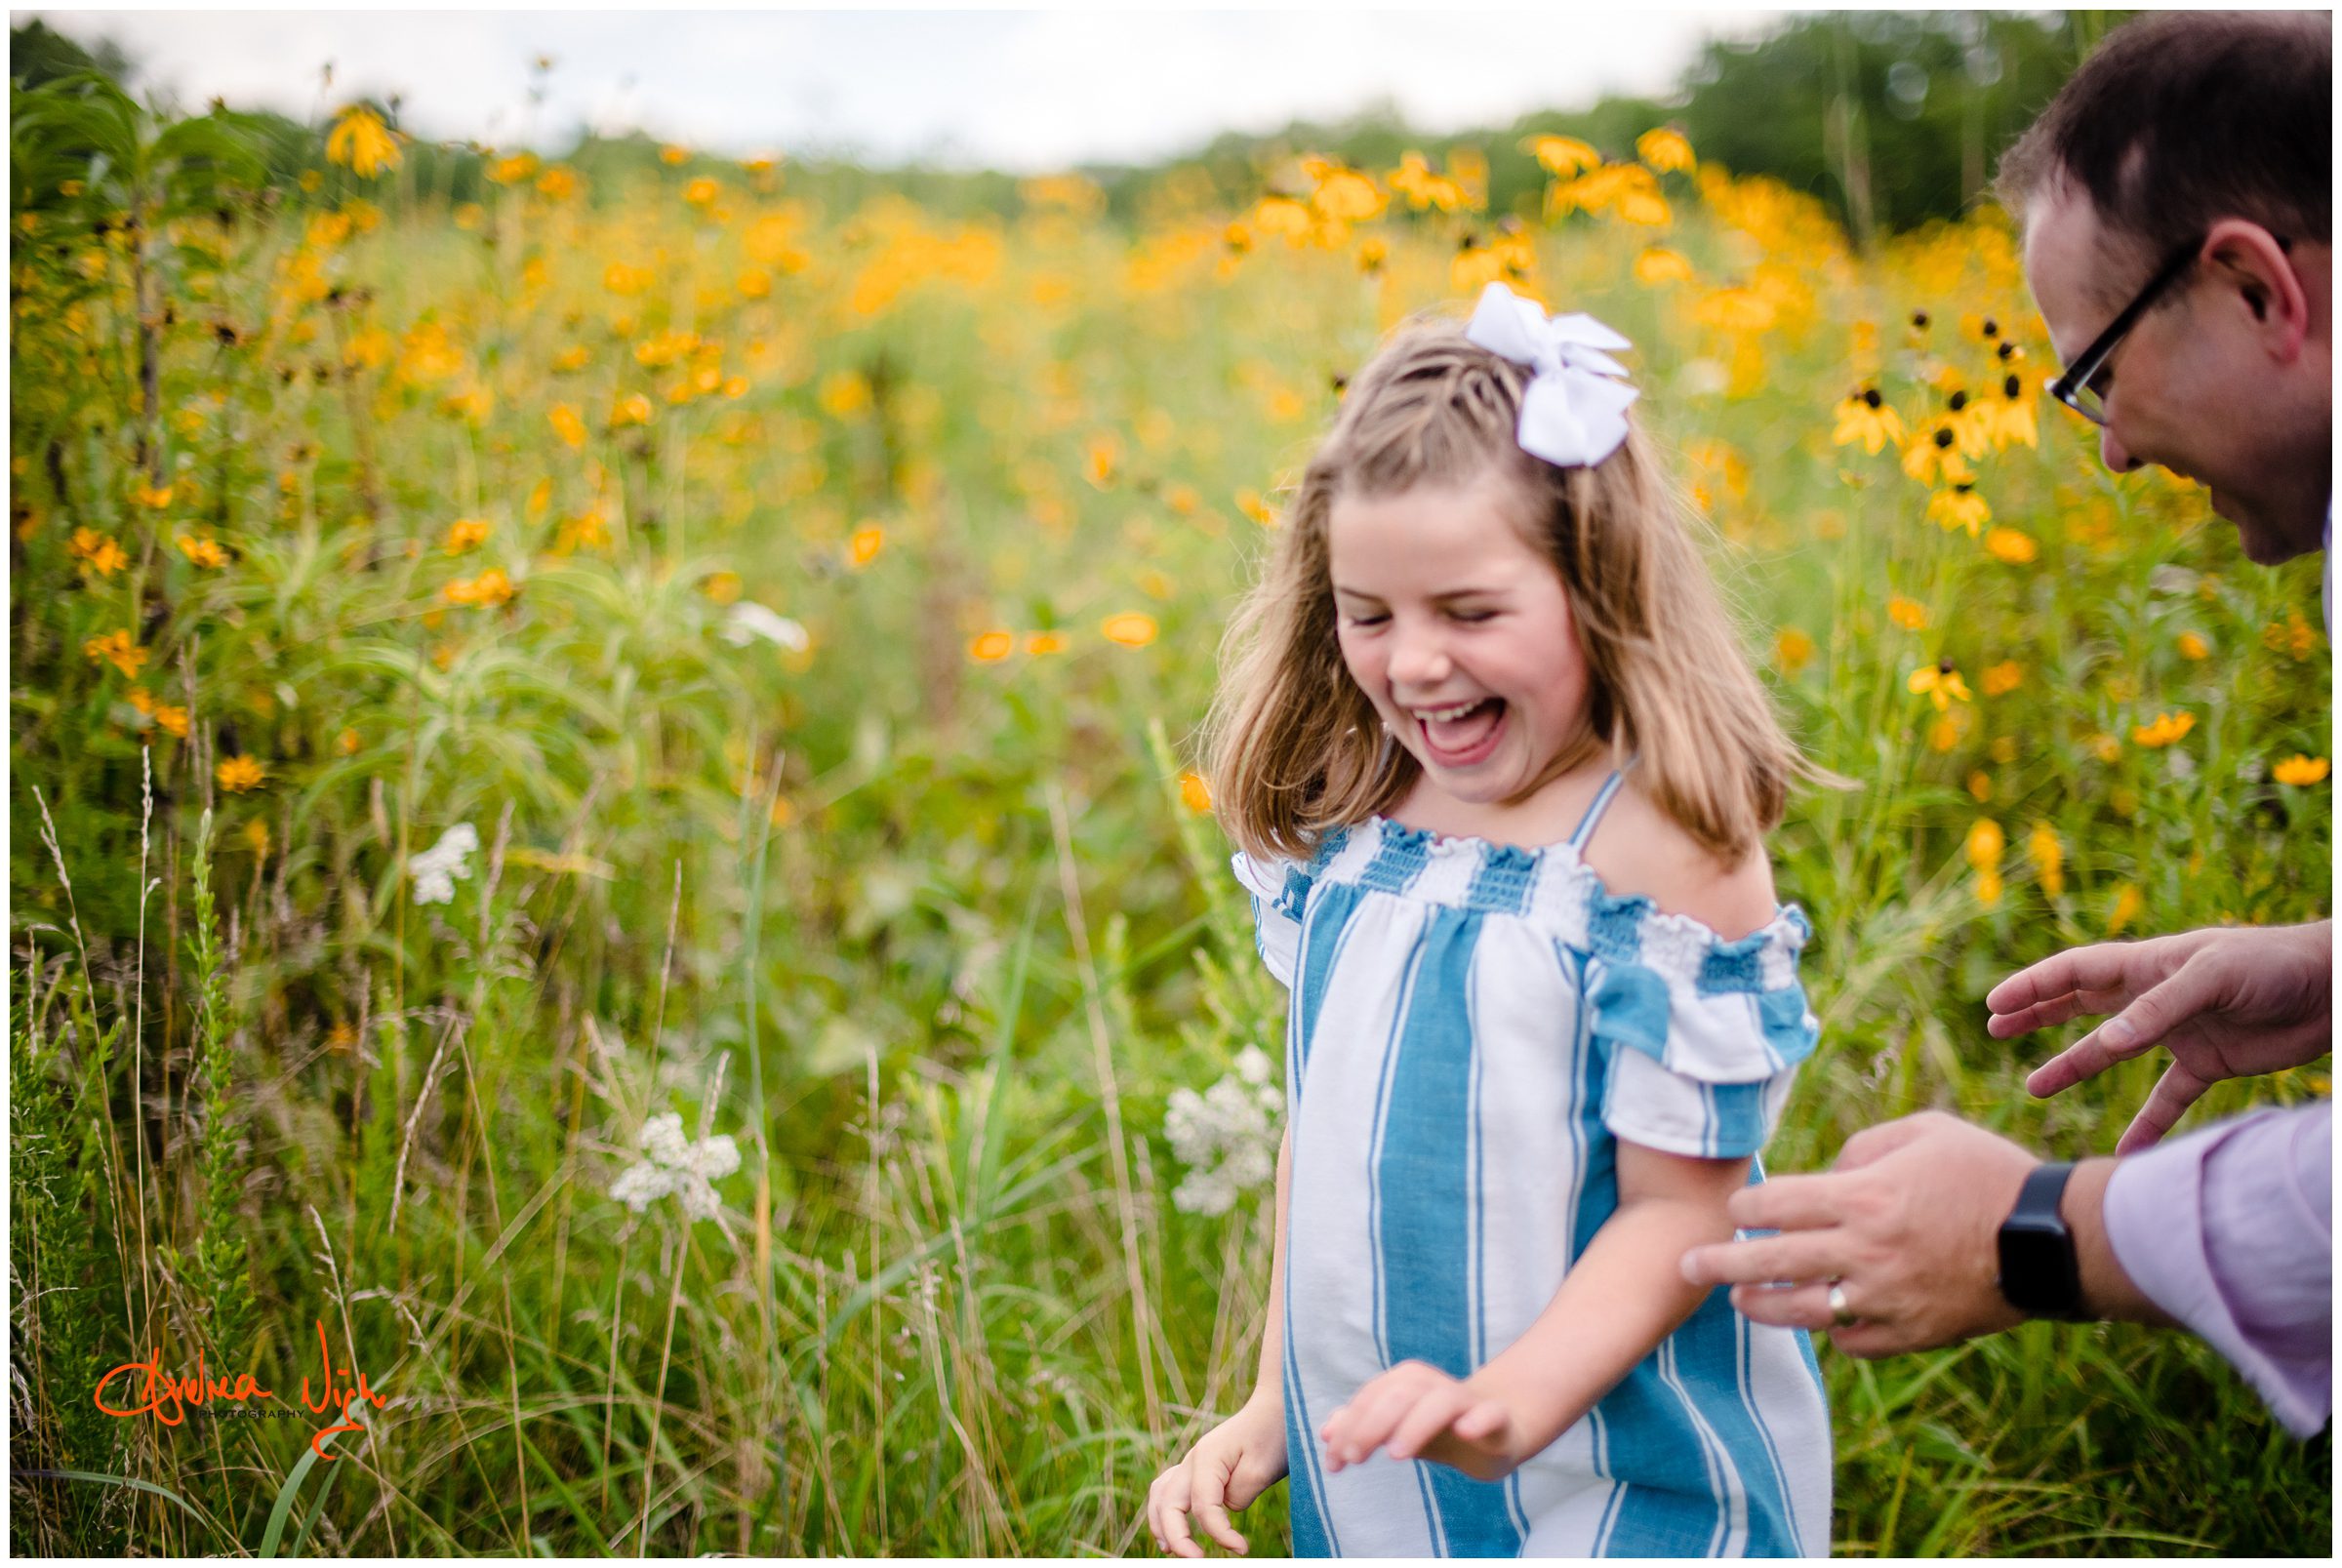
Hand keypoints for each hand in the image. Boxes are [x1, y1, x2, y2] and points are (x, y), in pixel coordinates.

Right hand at [1145, 1395, 1286, 1557]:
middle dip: (1178, 1537)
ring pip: (1160, 1496)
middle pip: (1168, 1503)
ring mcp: (1192, 1462)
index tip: (1242, 1549)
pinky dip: (1164, 1511)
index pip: (1202, 1505)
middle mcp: (1193, 1459)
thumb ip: (1240, 1494)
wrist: (1277, 1409)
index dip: (1219, 1533)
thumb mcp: (1264, 1468)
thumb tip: (1225, 1511)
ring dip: (1161, 1524)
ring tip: (1170, 1551)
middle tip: (1198, 1561)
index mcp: (1207, 1457)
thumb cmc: (1273, 1435)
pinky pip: (1168, 1490)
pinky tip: (1170, 1531)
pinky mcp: (1198, 1469)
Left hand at [1318, 1360, 1519, 1483]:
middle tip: (1354, 1458)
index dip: (1348, 1428)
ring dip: (1415, 1425)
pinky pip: (1490, 1414)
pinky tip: (1465, 1431)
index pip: (1371, 1399)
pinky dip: (1478, 1419)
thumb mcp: (1398, 1431)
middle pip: (1400, 1395)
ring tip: (1396, 1454)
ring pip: (1440, 1402)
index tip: (1334, 1462)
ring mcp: (1467, 1402)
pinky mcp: (1497, 1419)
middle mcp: (1435, 1386)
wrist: (1500, 1427)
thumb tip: (1325, 1433)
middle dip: (1371, 1425)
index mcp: (1407, 1382)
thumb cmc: (1440, 1429)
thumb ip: (1361, 1428)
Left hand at [1678, 1111, 2032, 1356]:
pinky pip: (1853, 1343)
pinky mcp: (1913, 1334)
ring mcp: (1887, 1299)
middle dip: (1718, 1264)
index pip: (1774, 1206)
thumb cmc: (1988, 1173)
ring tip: (1739, 1299)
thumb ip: (1864, 1147)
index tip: (1737, 1208)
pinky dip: (1834, 1333)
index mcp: (1863, 1198)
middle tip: (1685, 1267)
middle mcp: (1865, 1252)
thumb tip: (1827, 1172)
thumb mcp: (1924, 1132)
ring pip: (1801, 1313)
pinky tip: (1822, 1321)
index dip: (1745, 1208)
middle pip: (1769, 1264)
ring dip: (1762, 1307)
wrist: (2053, 1241)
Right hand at [1990, 921, 2331, 1152]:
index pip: (2076, 972)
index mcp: (2148, 965)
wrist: (2333, 991)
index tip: (1996, 1005)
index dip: (2034, 985)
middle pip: (2082, 1004)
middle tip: (1996, 1028)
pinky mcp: (2210, 1064)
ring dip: (2074, 1066)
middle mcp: (2156, 996)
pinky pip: (2168, 1099)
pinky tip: (2126, 1150)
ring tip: (2035, 1087)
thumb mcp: (2211, 978)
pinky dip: (2147, 1124)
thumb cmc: (2272, 966)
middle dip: (2037, 1014)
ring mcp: (2180, 1031)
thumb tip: (2105, 1044)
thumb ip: (2158, 1010)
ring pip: (2113, 1053)